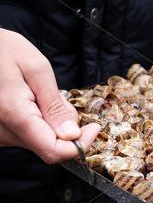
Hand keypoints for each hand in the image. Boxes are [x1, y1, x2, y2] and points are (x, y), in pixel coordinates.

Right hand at [0, 29, 100, 163]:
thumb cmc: (4, 50)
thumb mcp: (37, 69)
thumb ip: (55, 105)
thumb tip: (72, 135)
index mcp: (14, 116)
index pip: (53, 151)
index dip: (80, 145)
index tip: (94, 127)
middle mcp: (3, 133)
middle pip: (50, 146)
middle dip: (66, 127)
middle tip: (59, 98)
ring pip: (40, 141)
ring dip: (52, 123)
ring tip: (39, 94)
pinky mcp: (0, 132)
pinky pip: (29, 135)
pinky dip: (40, 121)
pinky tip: (32, 101)